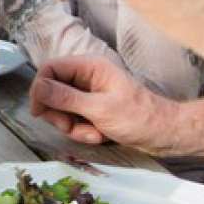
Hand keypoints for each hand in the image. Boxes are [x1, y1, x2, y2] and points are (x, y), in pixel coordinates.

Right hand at [29, 55, 176, 152]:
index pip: (50, 68)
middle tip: (68, 126)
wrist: (165, 136)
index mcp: (90, 67)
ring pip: (62, 109)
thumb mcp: (99, 109)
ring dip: (73, 126)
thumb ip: (66, 98)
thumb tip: (38, 87)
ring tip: (93, 134)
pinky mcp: (93, 109)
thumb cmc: (140, 118)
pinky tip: (99, 136)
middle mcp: (87, 77)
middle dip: (59, 113)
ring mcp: (90, 94)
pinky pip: (75, 119)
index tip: (38, 111)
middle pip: (53, 91)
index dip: (40, 89)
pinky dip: (83, 131)